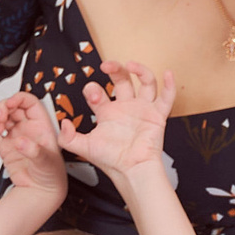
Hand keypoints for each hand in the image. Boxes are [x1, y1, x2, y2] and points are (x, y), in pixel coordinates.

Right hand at [0, 91, 67, 197]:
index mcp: (41, 125)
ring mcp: (15, 137)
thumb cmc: (51, 174)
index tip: (9, 104)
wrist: (41, 191)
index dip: (18, 99)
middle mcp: (27, 129)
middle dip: (2, 109)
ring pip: (1, 119)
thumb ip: (33, 150)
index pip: (29, 102)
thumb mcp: (46, 161)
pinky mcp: (5, 148)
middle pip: (12, 108)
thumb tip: (20, 141)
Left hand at [59, 61, 177, 191]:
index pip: (98, 92)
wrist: (131, 170)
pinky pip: (167, 97)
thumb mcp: (83, 147)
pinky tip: (168, 73)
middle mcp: (125, 107)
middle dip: (115, 69)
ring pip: (145, 83)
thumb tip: (64, 123)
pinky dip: (170, 85)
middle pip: (122, 80)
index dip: (93, 89)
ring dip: (140, 70)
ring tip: (131, 64)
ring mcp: (142, 110)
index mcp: (107, 112)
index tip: (92, 94)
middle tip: (107, 65)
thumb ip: (67, 137)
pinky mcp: (157, 116)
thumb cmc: (110, 160)